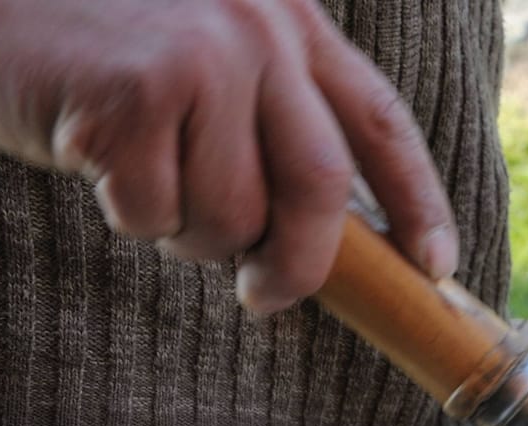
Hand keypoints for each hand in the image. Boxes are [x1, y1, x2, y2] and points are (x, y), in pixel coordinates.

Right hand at [0, 0, 454, 310]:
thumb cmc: (94, 41)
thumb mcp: (206, 52)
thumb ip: (270, 117)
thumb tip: (326, 236)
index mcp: (290, 19)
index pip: (380, 122)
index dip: (418, 202)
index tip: (434, 266)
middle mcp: (258, 29)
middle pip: (321, 188)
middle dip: (300, 264)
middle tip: (265, 296)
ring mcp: (199, 58)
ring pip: (234, 214)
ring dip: (191, 235)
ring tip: (147, 188)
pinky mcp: (135, 94)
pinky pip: (157, 212)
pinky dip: (130, 215)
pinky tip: (99, 164)